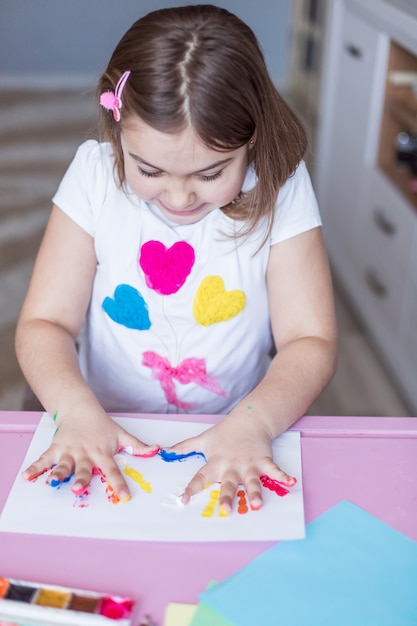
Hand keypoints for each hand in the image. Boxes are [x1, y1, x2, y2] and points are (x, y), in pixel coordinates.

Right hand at [22, 411, 158, 500]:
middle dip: (81, 478)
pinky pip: (44, 459)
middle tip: (79, 489)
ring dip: (58, 473)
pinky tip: (27, 476)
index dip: (119, 483)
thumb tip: (156, 450)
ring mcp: (69, 451)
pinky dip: (35, 468)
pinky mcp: (56, 448)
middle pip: (84, 468)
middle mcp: (85, 453)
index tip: (124, 496)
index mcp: (102, 452)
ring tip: (53, 482)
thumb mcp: (121, 434)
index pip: (112, 470)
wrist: (80, 408)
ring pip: (63, 464)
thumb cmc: (101, 425)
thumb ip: (137, 445)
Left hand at [166, 414, 294, 513]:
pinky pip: (273, 470)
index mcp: (215, 462)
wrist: (249, 420)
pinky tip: (290, 483)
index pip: (200, 477)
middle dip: (226, 496)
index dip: (191, 489)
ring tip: (257, 505)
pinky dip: (282, 476)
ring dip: (255, 492)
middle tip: (223, 510)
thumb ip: (184, 448)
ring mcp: (249, 464)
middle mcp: (231, 466)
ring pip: (251, 481)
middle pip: (227, 484)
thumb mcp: (202, 440)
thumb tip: (164, 451)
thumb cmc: (225, 433)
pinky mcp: (264, 461)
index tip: (183, 500)